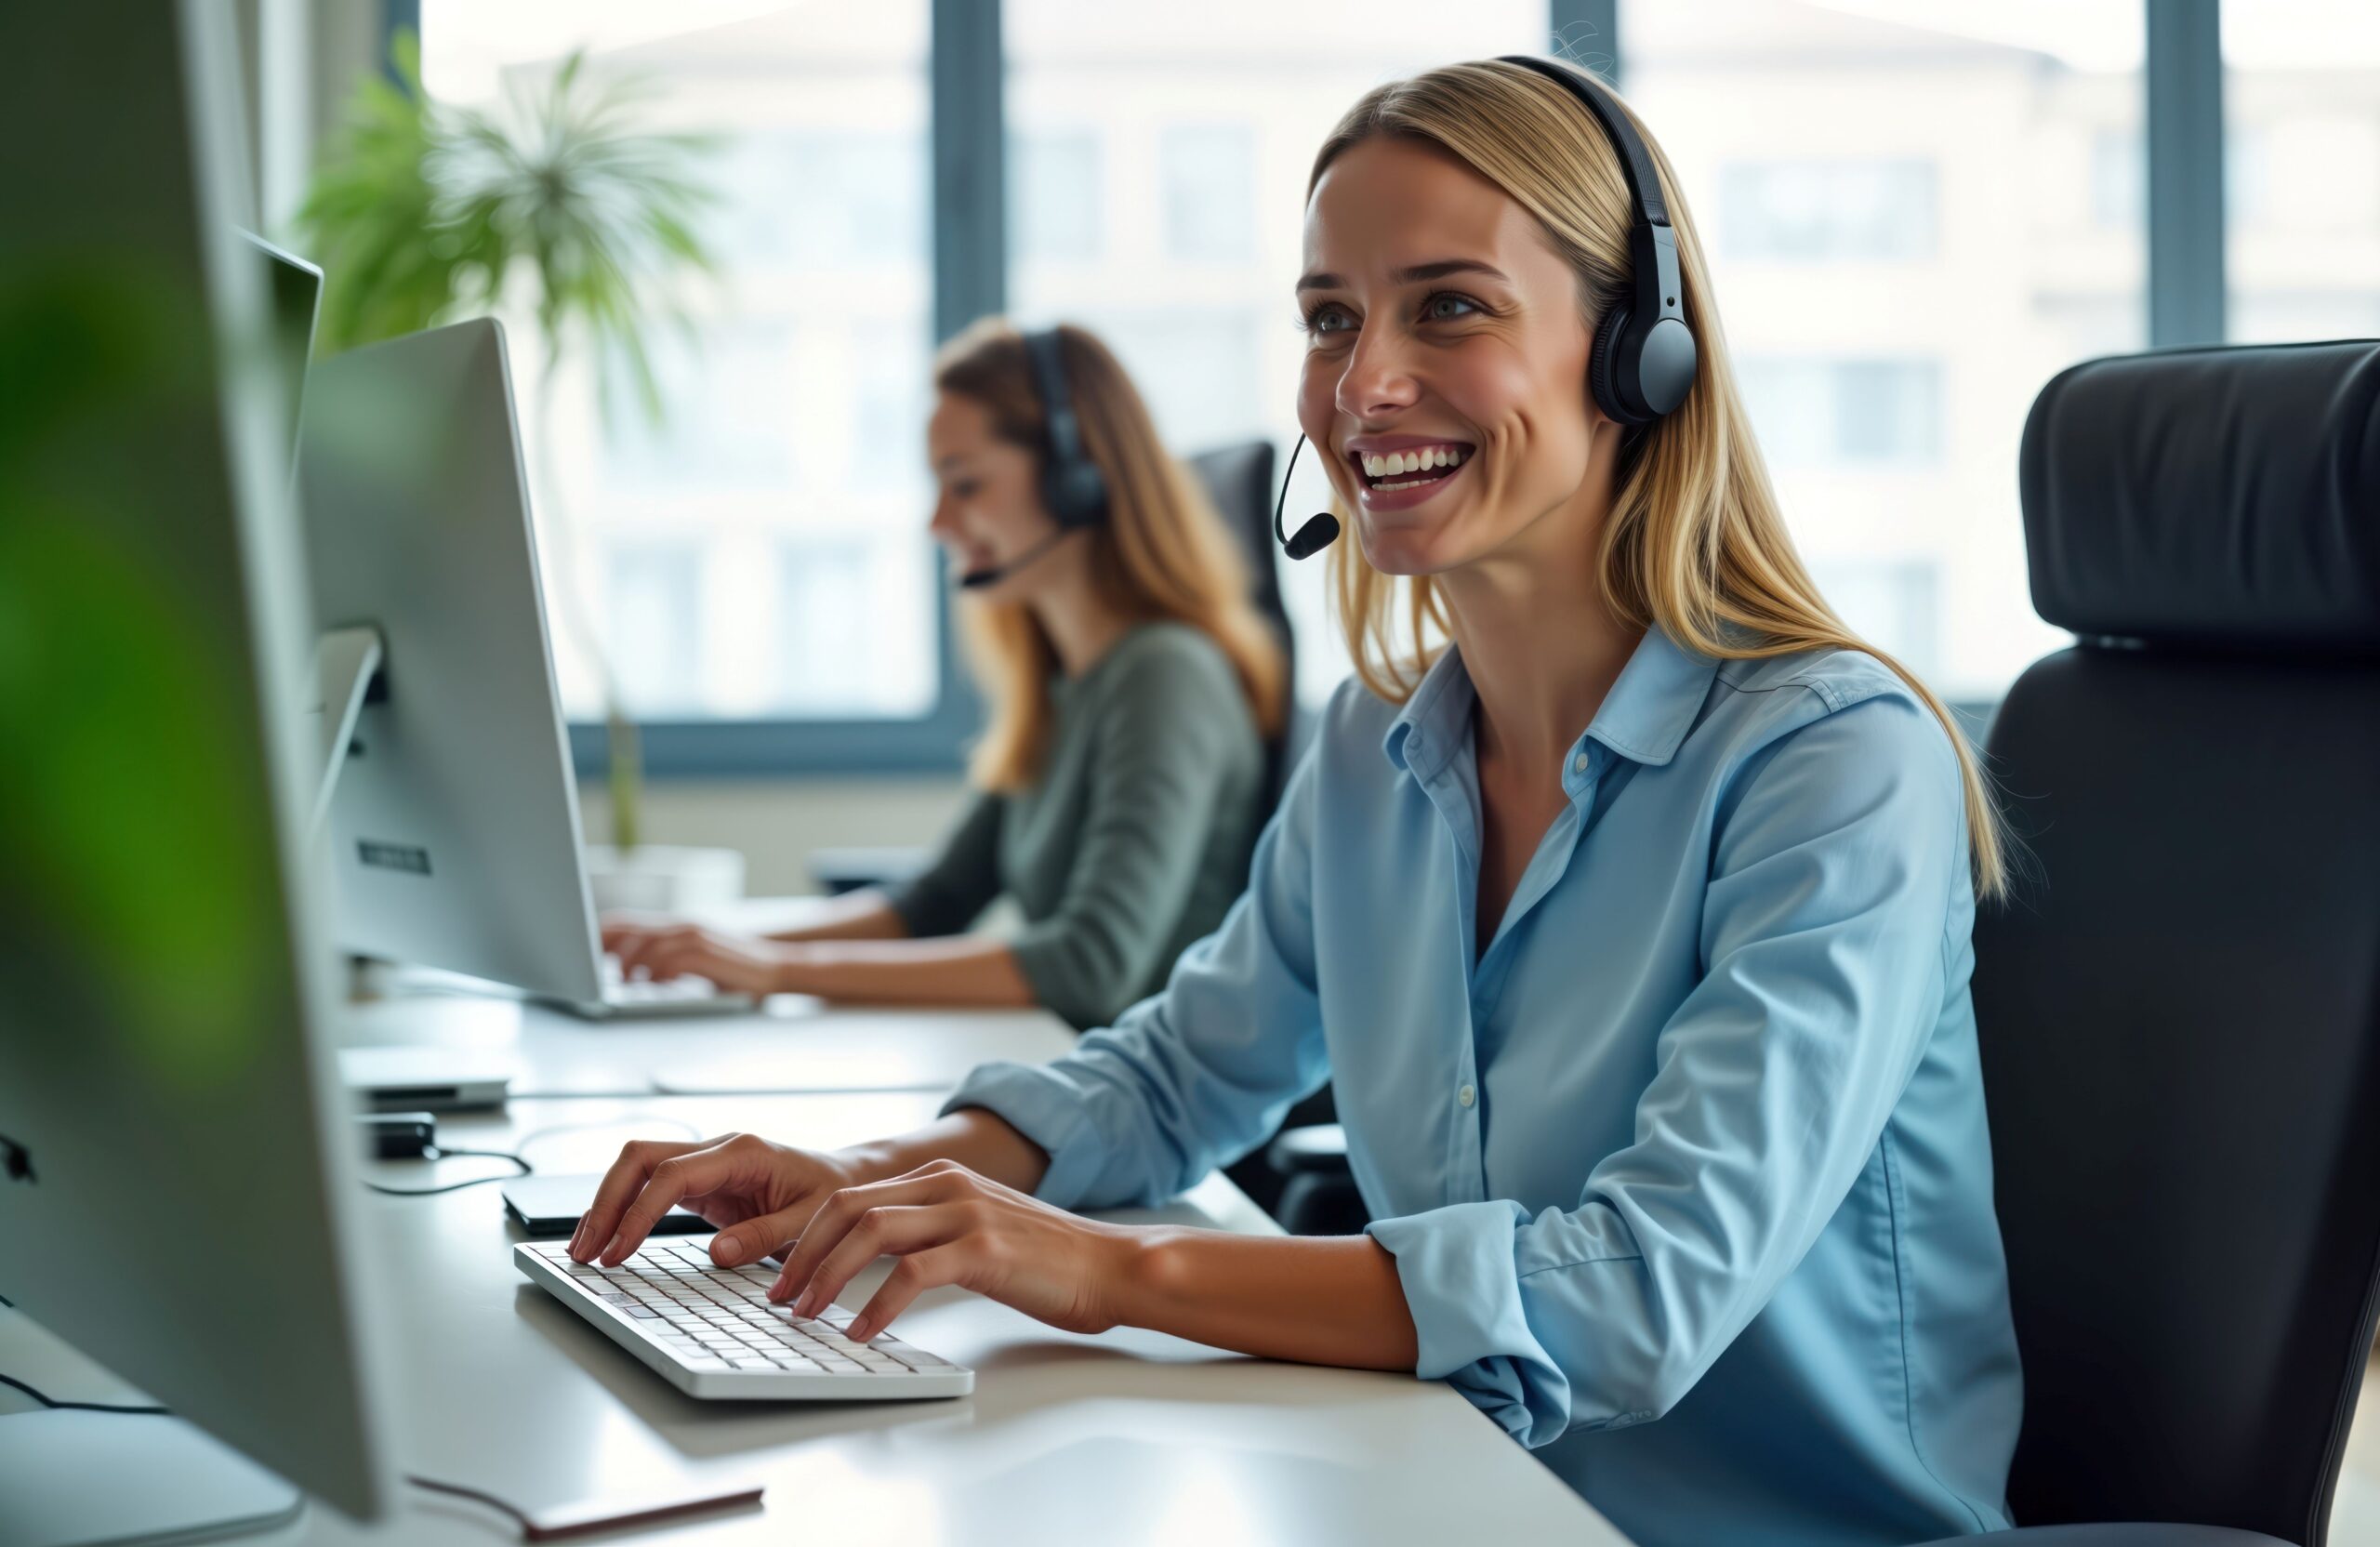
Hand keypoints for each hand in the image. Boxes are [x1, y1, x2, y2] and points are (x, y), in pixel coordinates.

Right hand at [569, 1132, 869, 1267]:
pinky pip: (650, 1186)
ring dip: (607, 1205)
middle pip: (640, 1159)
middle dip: (606, 1202)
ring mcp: (705, 1162)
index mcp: (743, 1152)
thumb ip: (765, 1235)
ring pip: (637, 1168)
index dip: (638, 1213)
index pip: (672, 1175)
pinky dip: (624, 1209)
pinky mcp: (700, 1181)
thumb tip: (717, 1253)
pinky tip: (607, 1238)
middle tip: (585, 1251)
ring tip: (584, 1251)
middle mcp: (717, 1149)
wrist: (845, 1179)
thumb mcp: (810, 1221)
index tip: (617, 1252)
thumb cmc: (830, 1195)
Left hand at [601, 914, 790, 996]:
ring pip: (648, 944)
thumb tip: (629, 970)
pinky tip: (655, 984)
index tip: (582, 952)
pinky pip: (672, 959)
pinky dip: (658, 972)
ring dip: (632, 964)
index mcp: (676, 925)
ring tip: (628, 982)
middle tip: (596, 970)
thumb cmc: (733, 969)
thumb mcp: (695, 958)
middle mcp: (682, 925)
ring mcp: (695, 937)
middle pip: (631, 930)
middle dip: (608, 950)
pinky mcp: (707, 953)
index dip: (601, 935)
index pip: (627, 921)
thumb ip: (666, 957)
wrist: (774, 968)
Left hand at [768, 1158, 1139, 1342]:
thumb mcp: (976, 1231)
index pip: (851, 1197)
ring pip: (871, 1232)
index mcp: (940, 1178)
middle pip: (848, 1207)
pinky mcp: (984, 1248)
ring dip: (829, 1277)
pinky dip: (877, 1304)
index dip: (807, 1237)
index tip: (785, 1277)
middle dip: (803, 1254)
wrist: (1111, 1266)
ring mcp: (967, 1212)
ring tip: (809, 1315)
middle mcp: (948, 1185)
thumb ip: (927, 1233)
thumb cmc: (1047, 1261)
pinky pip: (912, 1273)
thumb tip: (868, 1264)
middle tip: (782, 1298)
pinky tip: (862, 1331)